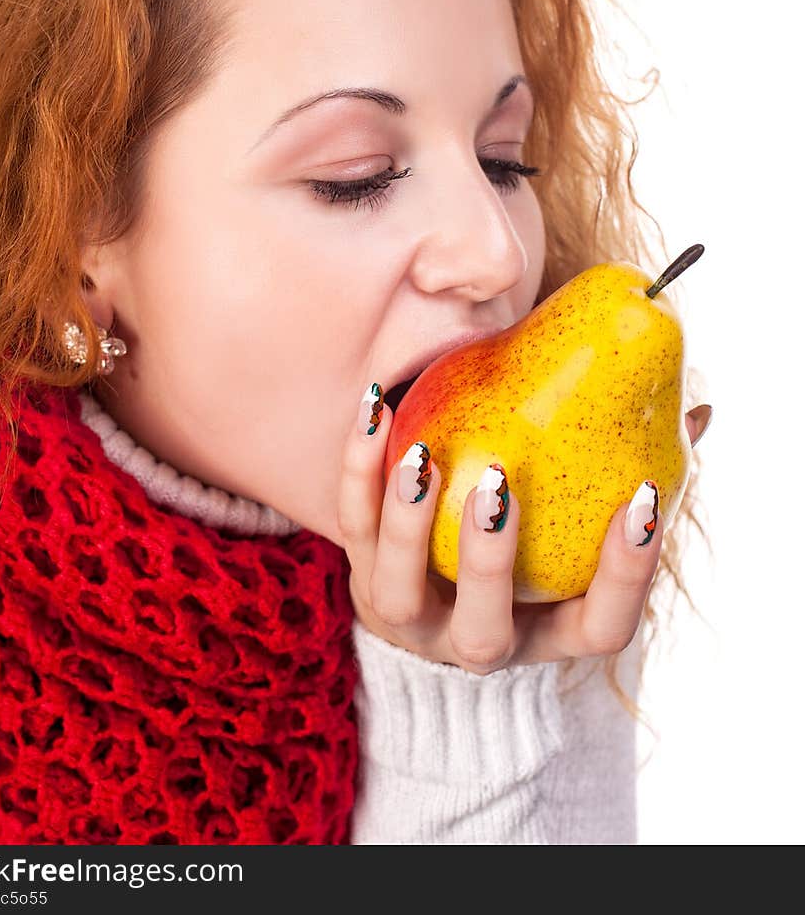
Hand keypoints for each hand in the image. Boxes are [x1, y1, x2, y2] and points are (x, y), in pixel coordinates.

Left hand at [337, 390, 712, 674]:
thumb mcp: (583, 527)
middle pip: (483, 629)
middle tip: (498, 483)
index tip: (642, 497)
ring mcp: (411, 621)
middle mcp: (478, 642)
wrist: (434, 590)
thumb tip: (698, 414)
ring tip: (420, 452)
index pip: (604, 626)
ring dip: (407, 521)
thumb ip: (630, 479)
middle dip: (488, 561)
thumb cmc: (537, 543)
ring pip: (399, 590)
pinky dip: (359, 468)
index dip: (628, 573)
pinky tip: (376, 406)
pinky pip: (351, 526)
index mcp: (550, 633)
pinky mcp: (359, 578)